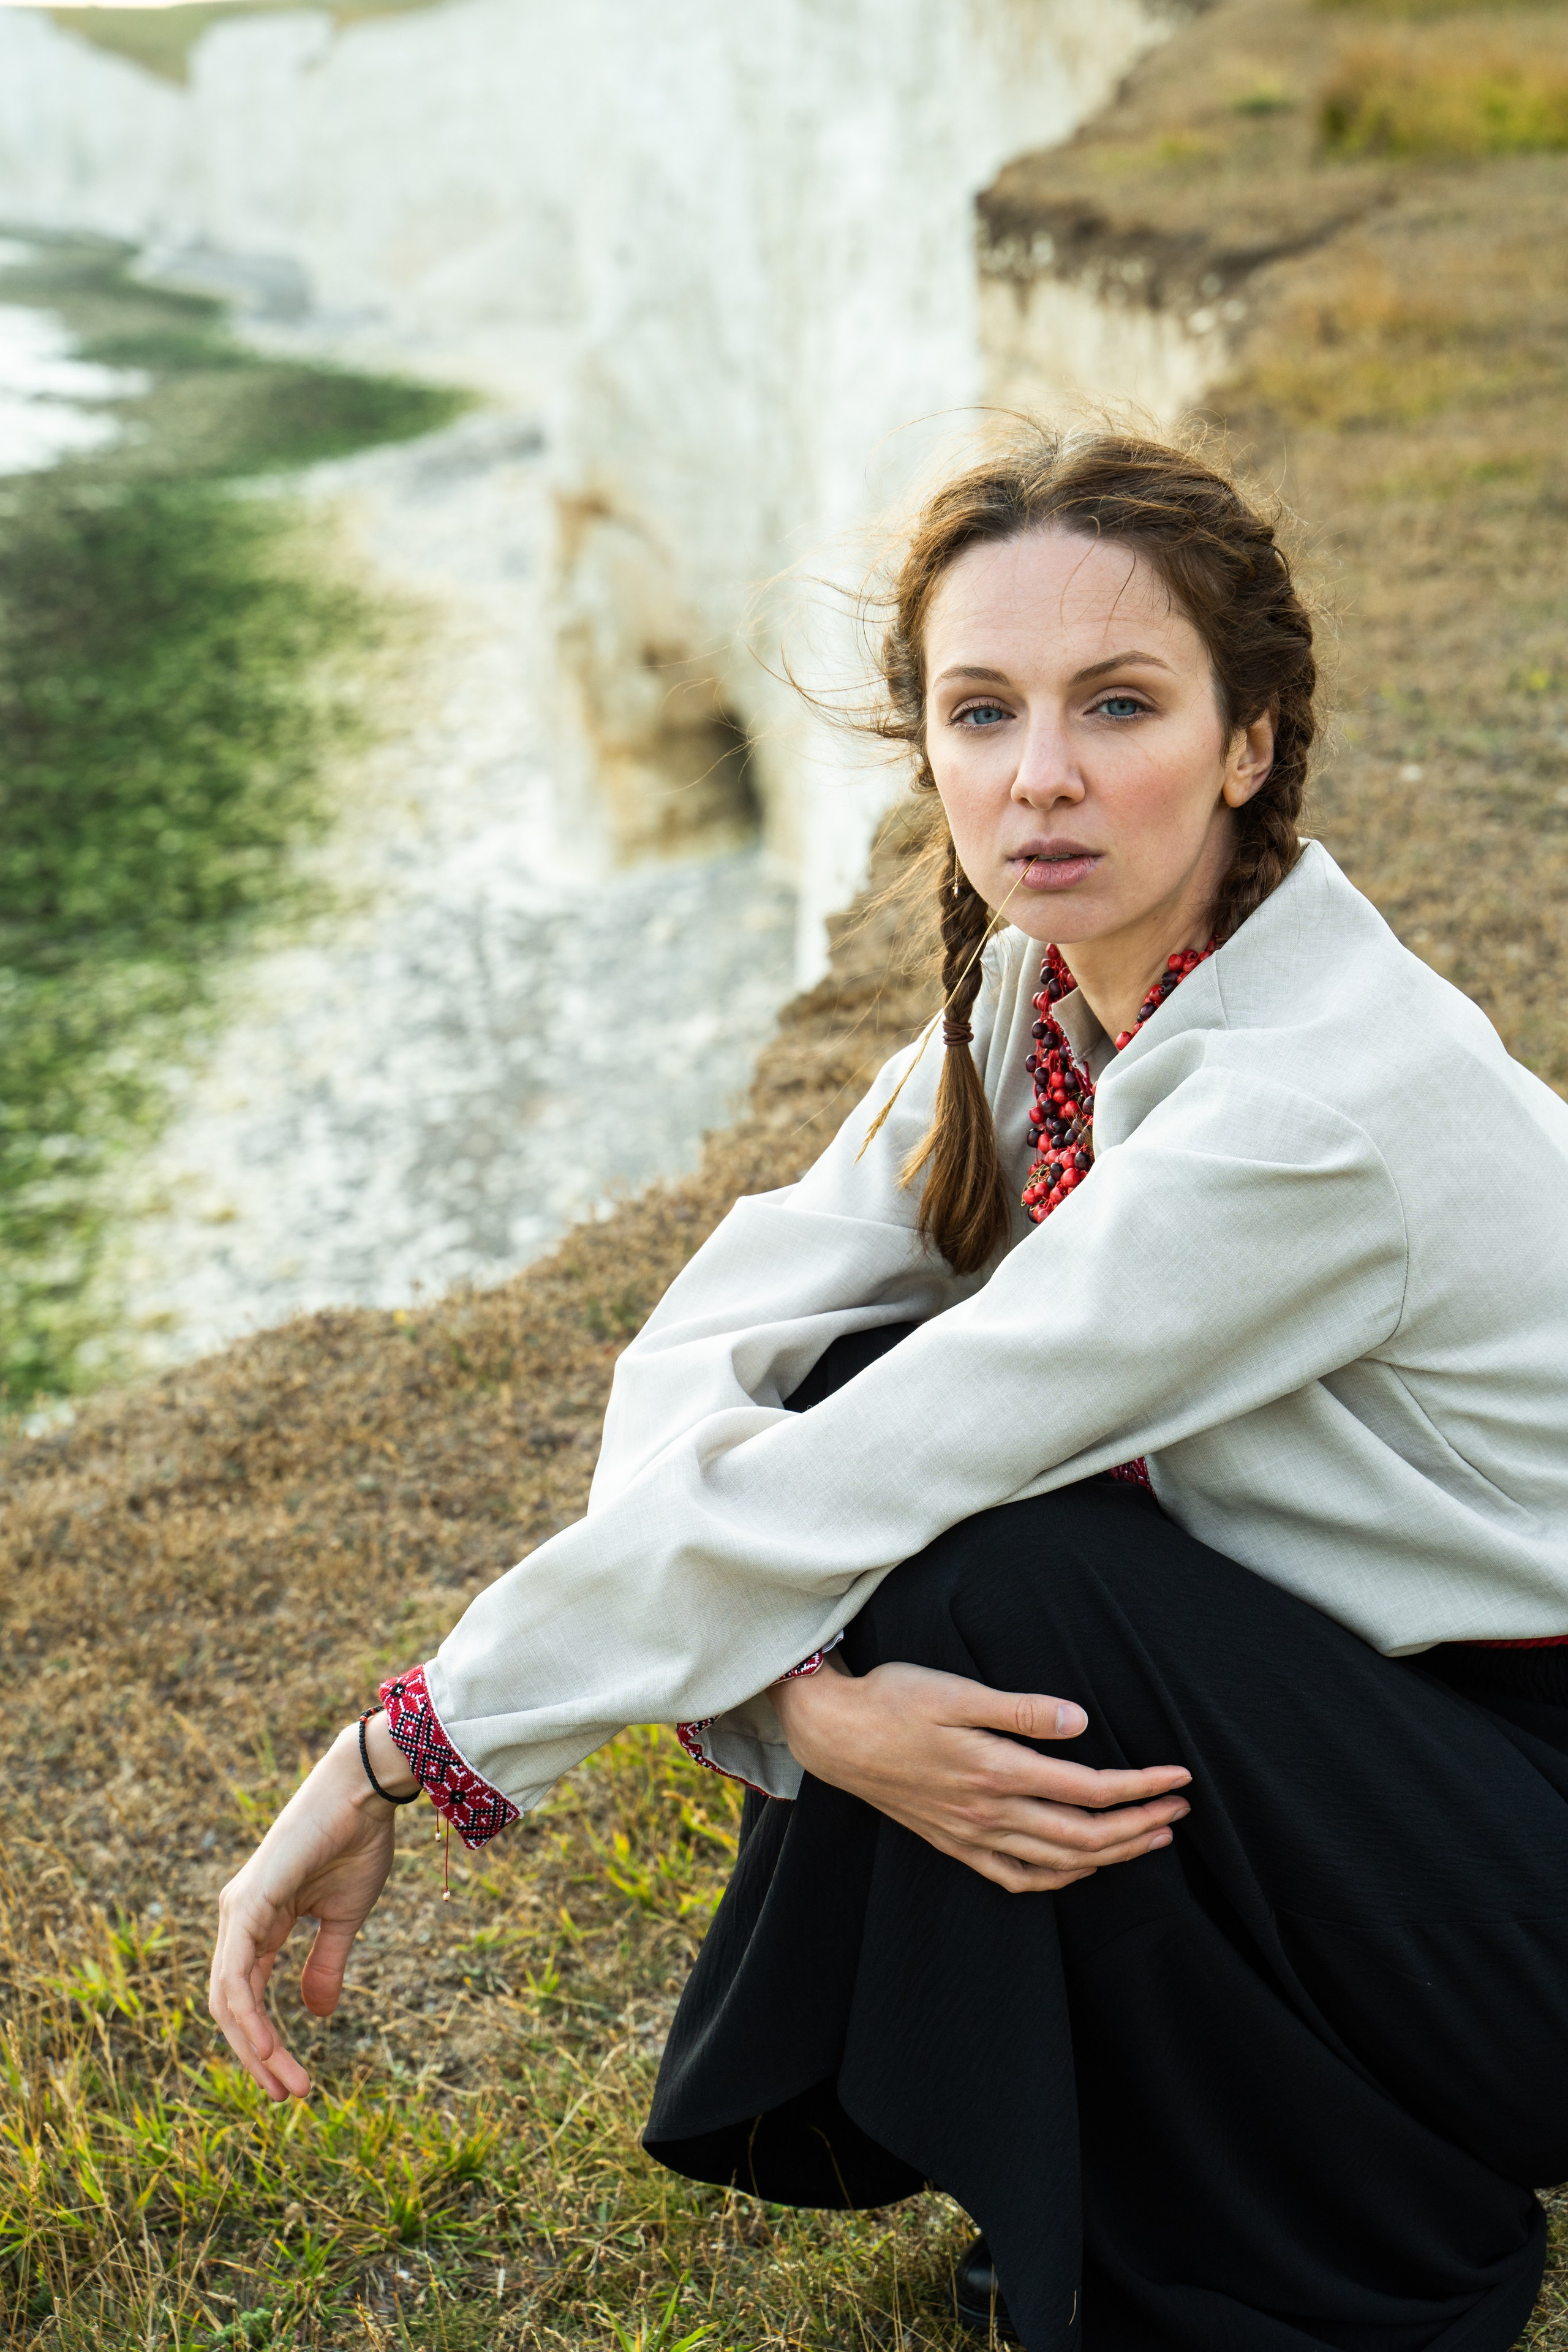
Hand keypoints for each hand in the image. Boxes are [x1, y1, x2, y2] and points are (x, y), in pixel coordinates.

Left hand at [208, 1716, 416, 2099]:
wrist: (363, 1792)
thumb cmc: (356, 1843)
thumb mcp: (343, 1919)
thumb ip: (324, 1965)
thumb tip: (317, 2016)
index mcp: (257, 1923)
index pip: (246, 1997)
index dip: (264, 2044)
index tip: (293, 2084)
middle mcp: (237, 1920)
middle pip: (229, 2007)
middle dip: (256, 2057)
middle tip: (287, 2096)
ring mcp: (238, 1912)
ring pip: (227, 1999)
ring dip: (254, 2049)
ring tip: (286, 2085)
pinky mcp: (248, 1904)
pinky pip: (237, 1975)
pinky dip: (250, 2017)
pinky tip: (269, 2046)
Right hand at [772, 1657, 1190, 1892]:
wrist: (834, 1734)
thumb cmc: (893, 1699)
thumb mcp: (955, 1691)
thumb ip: (1020, 1708)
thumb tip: (1080, 1721)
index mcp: (995, 1771)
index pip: (1088, 1790)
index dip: (1140, 1786)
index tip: (1179, 1776)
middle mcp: (988, 1813)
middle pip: (1084, 1836)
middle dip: (1141, 1826)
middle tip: (1181, 1810)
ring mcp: (971, 1835)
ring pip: (1059, 1861)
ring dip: (1113, 1853)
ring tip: (1152, 1838)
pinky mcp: (954, 1844)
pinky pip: (1017, 1877)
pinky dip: (1059, 1878)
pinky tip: (1080, 1867)